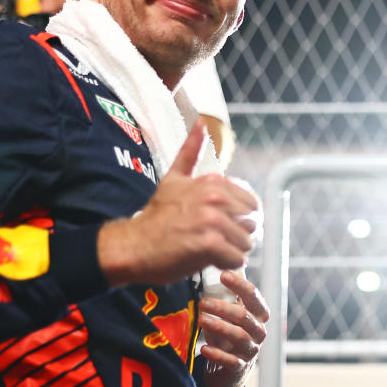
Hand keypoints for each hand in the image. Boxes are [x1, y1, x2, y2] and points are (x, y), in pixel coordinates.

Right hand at [97, 119, 259, 285]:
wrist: (135, 245)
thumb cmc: (157, 216)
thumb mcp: (174, 178)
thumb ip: (190, 151)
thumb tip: (200, 121)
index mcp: (213, 182)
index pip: (251, 204)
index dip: (239, 218)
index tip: (220, 224)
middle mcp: (215, 197)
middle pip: (252, 224)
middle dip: (237, 235)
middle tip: (214, 239)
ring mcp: (212, 220)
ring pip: (246, 243)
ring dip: (232, 252)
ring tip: (210, 250)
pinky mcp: (209, 244)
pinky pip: (236, 259)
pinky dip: (226, 265)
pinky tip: (209, 260)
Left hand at [199, 269, 268, 386]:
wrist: (230, 369)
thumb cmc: (229, 332)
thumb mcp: (232, 312)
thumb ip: (229, 294)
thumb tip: (218, 262)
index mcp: (258, 313)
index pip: (253, 295)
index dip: (239, 285)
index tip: (223, 275)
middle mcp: (259, 331)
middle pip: (243, 316)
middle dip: (222, 308)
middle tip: (202, 302)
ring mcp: (251, 350)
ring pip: (239, 336)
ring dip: (219, 327)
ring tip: (201, 320)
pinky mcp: (240, 367)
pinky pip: (231, 361)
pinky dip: (217, 354)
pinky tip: (204, 349)